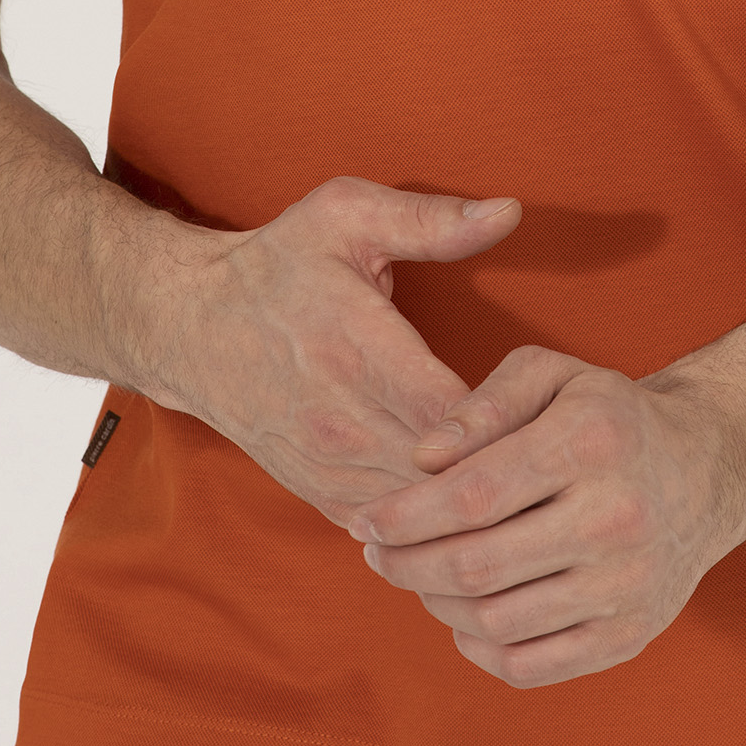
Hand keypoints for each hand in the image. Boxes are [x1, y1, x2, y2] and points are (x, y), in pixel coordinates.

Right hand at [139, 175, 525, 525]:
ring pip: (423, 517)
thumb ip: (433, 221)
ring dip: (474, 508)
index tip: (546, 406)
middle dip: (507, 472)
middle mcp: (343, 422)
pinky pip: (393, 534)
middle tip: (556, 455)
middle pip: (448, 478)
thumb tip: (511, 211)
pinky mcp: (320, 494)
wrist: (190, 327)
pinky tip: (474, 509)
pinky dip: (435, 529)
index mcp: (360, 350)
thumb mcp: (347, 217)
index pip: (458, 416)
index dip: (511, 422)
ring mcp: (329, 467)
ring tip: (527, 486)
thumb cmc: (278, 264)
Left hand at [346, 347, 745, 688]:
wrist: (707, 469)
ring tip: (419, 575)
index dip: (404, 515)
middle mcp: (616, 518)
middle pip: (478, 565)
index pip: (473, 495)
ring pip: (496, 621)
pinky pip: (529, 666)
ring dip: (435, 604)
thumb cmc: (608, 417)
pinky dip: (477, 647)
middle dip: (406, 563)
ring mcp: (627, 587)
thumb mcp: (553, 376)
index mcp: (592, 443)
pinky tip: (462, 614)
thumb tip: (421, 459)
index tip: (363, 520)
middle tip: (376, 553)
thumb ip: (482, 404)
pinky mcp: (630, 636)